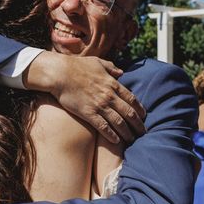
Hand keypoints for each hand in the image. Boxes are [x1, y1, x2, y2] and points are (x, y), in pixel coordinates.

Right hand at [23, 52, 145, 143]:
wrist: (60, 73)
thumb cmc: (77, 66)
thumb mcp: (98, 62)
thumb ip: (111, 67)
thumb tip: (122, 72)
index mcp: (112, 84)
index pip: (132, 99)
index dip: (139, 109)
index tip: (144, 117)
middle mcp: (109, 96)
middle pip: (129, 113)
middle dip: (138, 124)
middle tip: (142, 132)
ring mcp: (99, 105)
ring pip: (119, 122)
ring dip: (127, 133)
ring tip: (132, 140)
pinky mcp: (88, 113)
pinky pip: (103, 127)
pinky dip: (111, 135)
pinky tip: (116, 141)